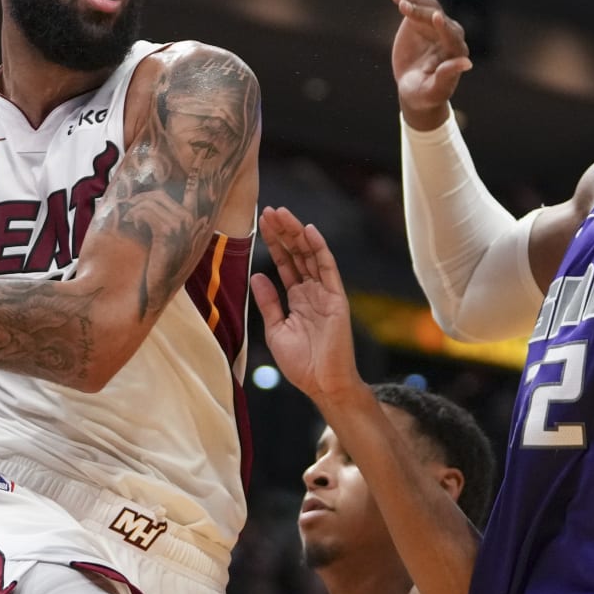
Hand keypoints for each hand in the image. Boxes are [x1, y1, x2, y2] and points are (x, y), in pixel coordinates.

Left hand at [251, 207, 364, 405]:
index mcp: (297, 298)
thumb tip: (257, 275)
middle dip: (283, 232)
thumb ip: (268, 302)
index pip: (285, 263)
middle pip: (297, 253)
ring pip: (310, 255)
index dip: (274, 243)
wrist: (322, 384)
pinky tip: (309, 231)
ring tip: (283, 214)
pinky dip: (319, 248)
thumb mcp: (275, 329)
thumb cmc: (301, 363)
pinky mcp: (336, 298)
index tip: (262, 223)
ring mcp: (325, 293)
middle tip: (270, 210)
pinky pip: (328, 268)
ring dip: (297, 233)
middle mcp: (312, 291)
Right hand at [391, 0, 471, 130]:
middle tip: (405, 7)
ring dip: (414, 1)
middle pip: (438, 18)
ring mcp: (435, 25)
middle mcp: (449, 35)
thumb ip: (447, 76)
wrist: (413, 88)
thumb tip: (467, 63)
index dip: (444, 27)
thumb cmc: (425, 93)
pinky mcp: (421, 20)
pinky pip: (416, 5)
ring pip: (428, 7)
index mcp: (456, 52)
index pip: (452, 36)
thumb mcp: (434, 90)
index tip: (436, 17)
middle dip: (422, 12)